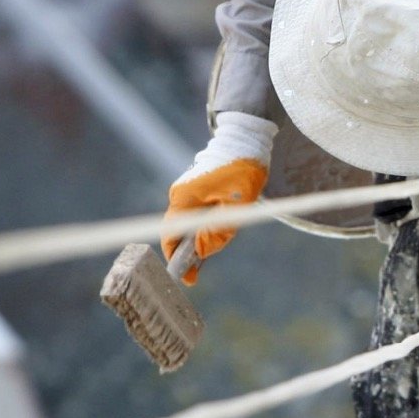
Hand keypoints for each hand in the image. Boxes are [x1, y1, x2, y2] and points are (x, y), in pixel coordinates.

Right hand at [162, 112, 277, 284]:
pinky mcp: (197, 189)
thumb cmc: (244, 169)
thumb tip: (201, 252)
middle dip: (191, 251)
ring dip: (202, 238)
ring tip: (222, 238)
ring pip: (190, 225)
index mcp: (184, 197)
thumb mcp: (237, 205)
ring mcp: (187, 191)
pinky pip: (197, 215)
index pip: (170, 235)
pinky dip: (206, 227)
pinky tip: (222, 226)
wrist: (247, 139)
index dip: (176, 258)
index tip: (187, 278)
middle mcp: (180, 194)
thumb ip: (218, 231)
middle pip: (179, 232)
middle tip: (203, 269)